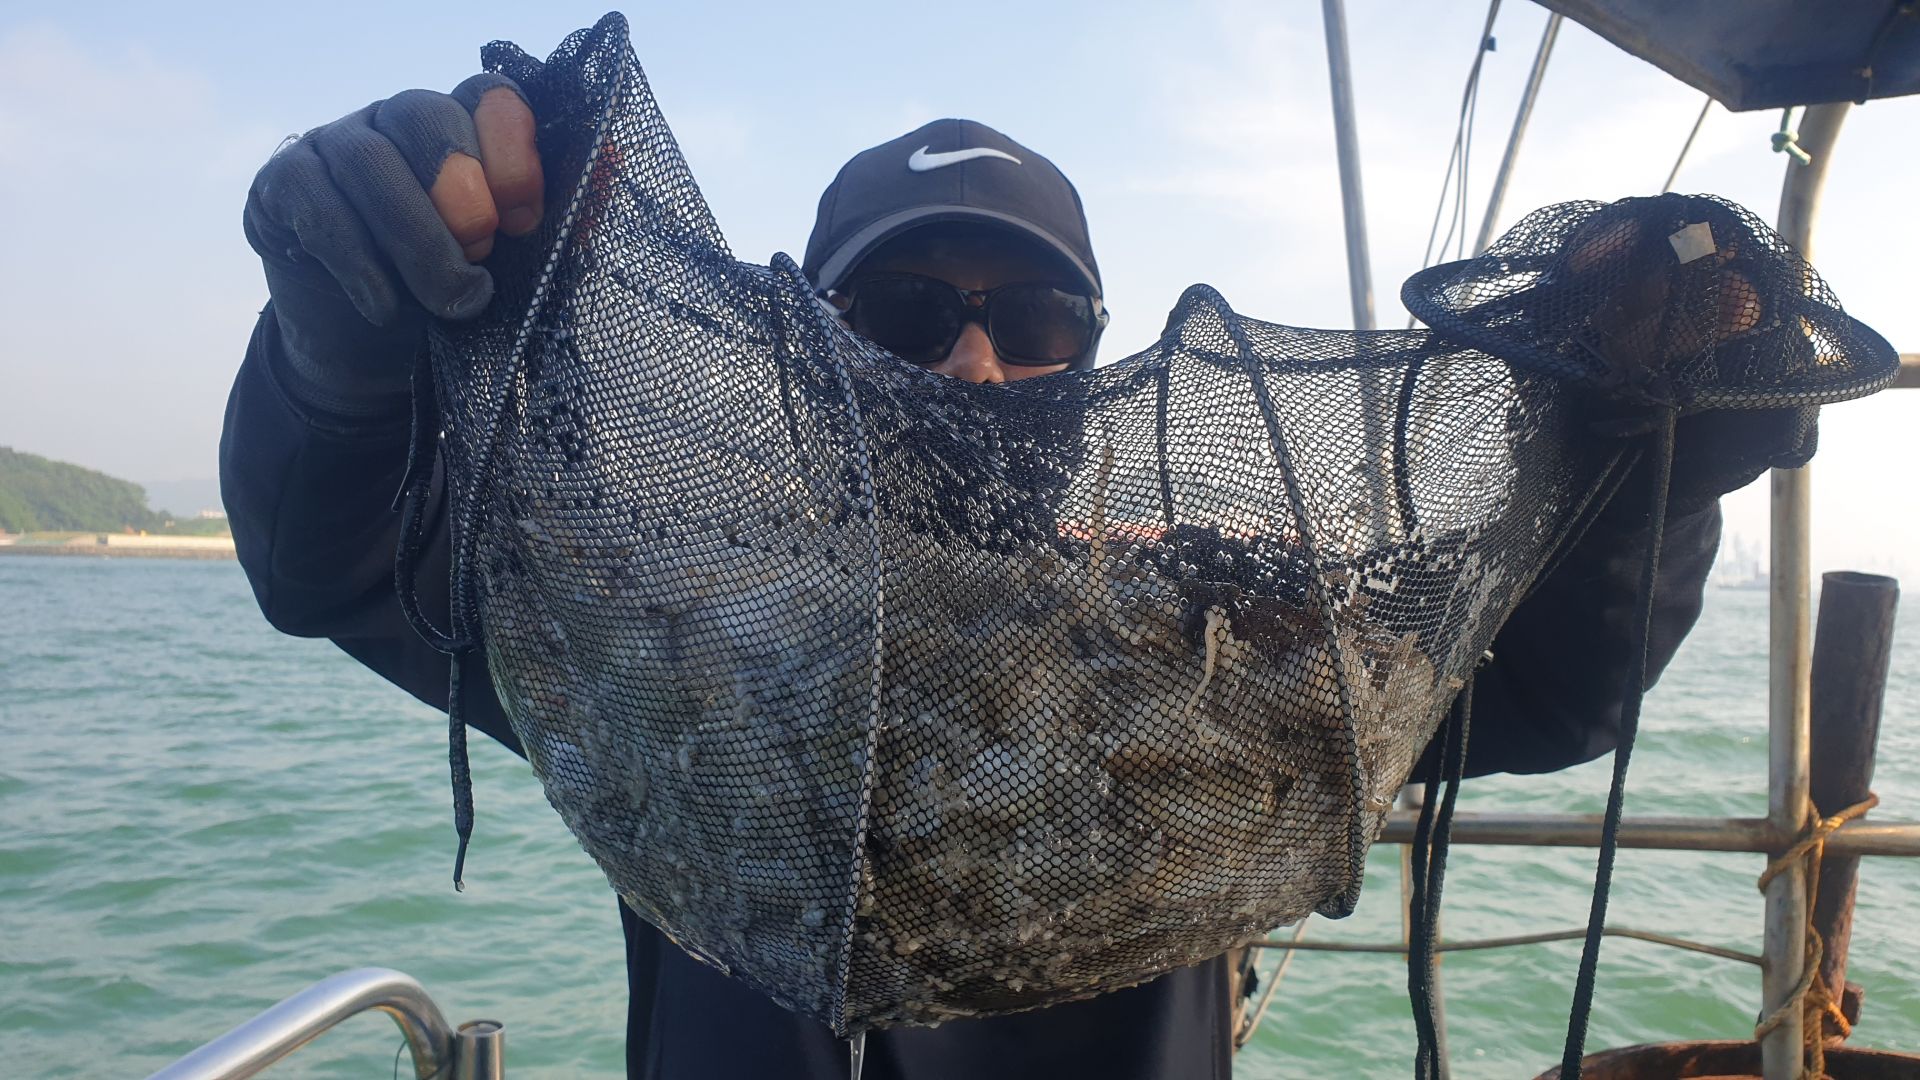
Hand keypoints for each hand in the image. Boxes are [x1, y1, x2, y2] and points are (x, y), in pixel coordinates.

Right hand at [243, 74, 545, 408]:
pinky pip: (318, 207)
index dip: (511, 146)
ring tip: (449, 303)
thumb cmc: (456, 297)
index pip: (487, 95)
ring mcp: (333, 148)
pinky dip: (359, 263)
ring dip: (416, 239)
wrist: (373, 355)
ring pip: (369, 163)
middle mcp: (394, 122)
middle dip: (462, 192)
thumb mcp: (519, 268)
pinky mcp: (281, 189)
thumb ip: (565, 220)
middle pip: (425, 116)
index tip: (528, 218)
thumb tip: (615, 163)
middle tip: (483, 257)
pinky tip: (387, 307)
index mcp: (462, 128)